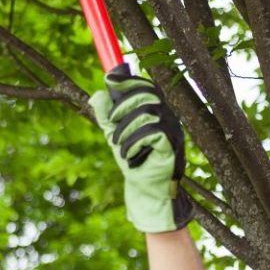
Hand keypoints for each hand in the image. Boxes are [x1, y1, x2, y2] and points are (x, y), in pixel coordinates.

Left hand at [88, 63, 192, 232]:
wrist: (144, 189)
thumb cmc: (133, 160)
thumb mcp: (114, 135)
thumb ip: (106, 116)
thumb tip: (97, 94)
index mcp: (155, 111)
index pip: (146, 86)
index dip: (129, 80)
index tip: (109, 80)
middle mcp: (167, 117)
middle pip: (146, 94)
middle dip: (123, 105)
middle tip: (111, 122)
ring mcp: (173, 130)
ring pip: (147, 112)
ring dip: (125, 128)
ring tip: (118, 145)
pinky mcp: (172, 145)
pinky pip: (152, 132)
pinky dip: (134, 142)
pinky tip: (129, 155)